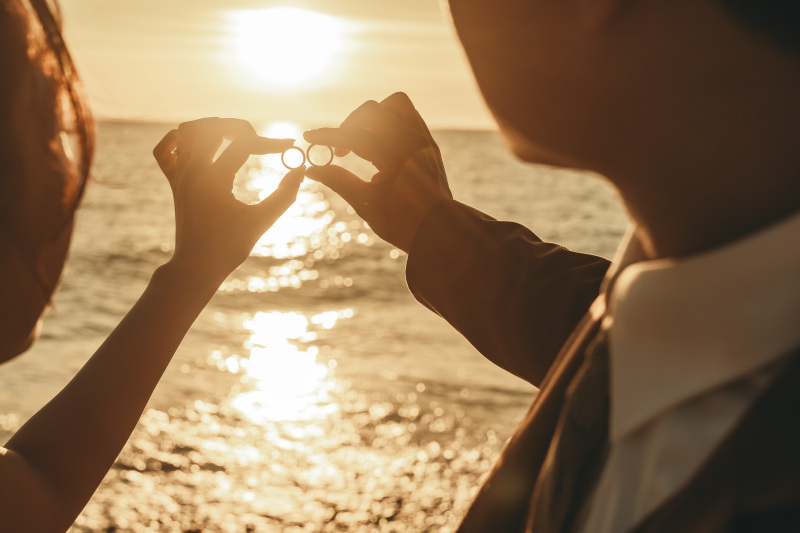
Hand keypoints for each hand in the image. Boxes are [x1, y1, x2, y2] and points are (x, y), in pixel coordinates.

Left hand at [152, 117, 303, 284]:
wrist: (196, 267)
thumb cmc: (230, 247)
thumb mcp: (262, 221)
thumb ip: (285, 194)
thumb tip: (301, 169)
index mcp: (213, 180)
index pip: (245, 144)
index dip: (271, 142)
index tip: (289, 144)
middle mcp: (192, 172)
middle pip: (214, 127)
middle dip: (242, 128)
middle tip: (259, 142)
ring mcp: (180, 176)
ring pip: (187, 131)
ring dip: (212, 127)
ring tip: (233, 138)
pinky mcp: (173, 183)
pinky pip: (164, 151)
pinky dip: (178, 140)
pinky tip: (199, 146)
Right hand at [303, 92, 452, 251]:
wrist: (440, 232)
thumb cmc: (403, 223)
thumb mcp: (366, 204)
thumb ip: (338, 180)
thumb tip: (310, 169)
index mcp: (397, 157)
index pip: (355, 136)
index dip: (328, 137)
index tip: (309, 138)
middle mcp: (413, 142)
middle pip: (373, 111)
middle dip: (350, 126)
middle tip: (340, 152)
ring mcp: (424, 139)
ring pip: (395, 105)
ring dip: (373, 117)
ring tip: (361, 139)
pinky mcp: (428, 142)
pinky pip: (408, 116)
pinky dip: (389, 122)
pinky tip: (379, 142)